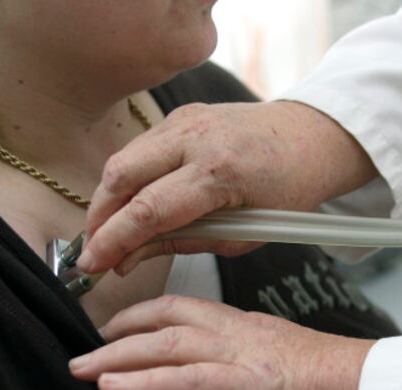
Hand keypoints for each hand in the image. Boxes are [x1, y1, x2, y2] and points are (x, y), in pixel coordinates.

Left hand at [69, 296, 375, 389]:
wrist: (375, 388)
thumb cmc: (336, 385)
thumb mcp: (280, 369)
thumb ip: (245, 367)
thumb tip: (216, 378)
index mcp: (247, 328)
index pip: (185, 309)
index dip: (143, 316)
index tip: (114, 331)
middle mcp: (241, 332)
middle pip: (169, 319)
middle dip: (121, 333)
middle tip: (85, 350)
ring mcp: (246, 354)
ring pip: (169, 345)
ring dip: (119, 358)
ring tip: (84, 370)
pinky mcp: (252, 382)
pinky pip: (189, 379)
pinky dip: (147, 382)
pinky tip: (116, 389)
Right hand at [79, 101, 376, 274]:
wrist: (310, 139)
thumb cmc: (289, 190)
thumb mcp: (244, 235)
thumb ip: (183, 243)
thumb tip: (130, 259)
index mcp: (220, 172)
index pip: (148, 210)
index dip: (112, 241)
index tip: (91, 265)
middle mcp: (198, 137)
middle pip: (121, 177)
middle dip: (98, 219)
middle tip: (93, 251)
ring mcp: (187, 119)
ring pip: (124, 159)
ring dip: (108, 198)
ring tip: (108, 232)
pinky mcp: (182, 113)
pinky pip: (140, 146)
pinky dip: (128, 177)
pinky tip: (131, 202)